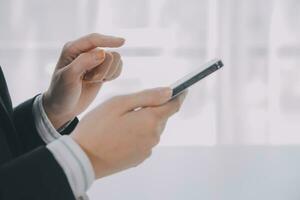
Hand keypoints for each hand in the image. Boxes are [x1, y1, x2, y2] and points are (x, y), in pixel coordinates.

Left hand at [43, 33, 124, 128]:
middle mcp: (85, 51)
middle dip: (102, 69)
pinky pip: (118, 67)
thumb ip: (84, 62)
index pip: (94, 40)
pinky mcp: (103, 69)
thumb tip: (103, 52)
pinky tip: (100, 82)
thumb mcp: (68, 77)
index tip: (123, 42)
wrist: (64, 108)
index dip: (109, 40)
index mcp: (73, 48)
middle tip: (88, 79)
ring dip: (107, 73)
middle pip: (108, 53)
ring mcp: (95, 60)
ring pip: (115, 60)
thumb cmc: (61, 92)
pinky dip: (113, 76)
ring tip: (92, 81)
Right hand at [71, 87, 186, 178]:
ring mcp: (147, 149)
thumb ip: (148, 96)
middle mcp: (154, 137)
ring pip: (152, 129)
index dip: (179, 96)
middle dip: (152, 108)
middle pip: (161, 117)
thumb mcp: (119, 103)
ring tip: (121, 122)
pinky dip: (138, 134)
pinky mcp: (139, 158)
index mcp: (151, 120)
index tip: (182, 89)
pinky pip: (145, 141)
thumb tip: (169, 92)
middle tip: (131, 106)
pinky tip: (121, 134)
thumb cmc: (97, 127)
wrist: (83, 158)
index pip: (173, 105)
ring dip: (144, 122)